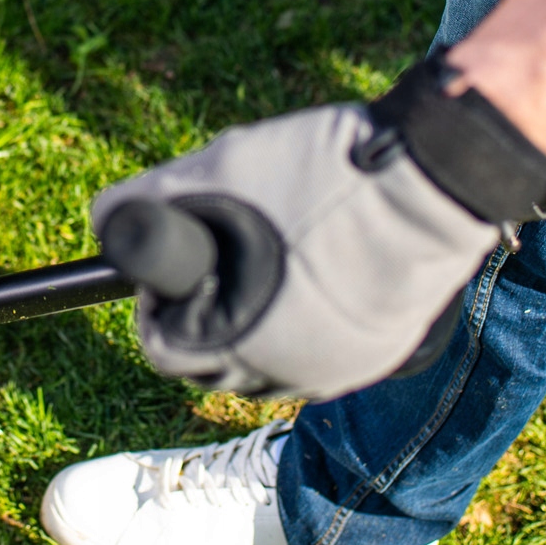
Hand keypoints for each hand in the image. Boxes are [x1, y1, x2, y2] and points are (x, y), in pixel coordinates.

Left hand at [90, 56, 545, 402]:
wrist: (437, 182)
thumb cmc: (322, 174)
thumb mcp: (219, 169)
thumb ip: (147, 202)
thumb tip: (109, 222)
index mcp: (233, 343)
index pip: (160, 344)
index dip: (156, 294)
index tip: (177, 252)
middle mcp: (283, 375)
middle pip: (210, 357)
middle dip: (205, 305)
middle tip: (231, 242)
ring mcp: (335, 373)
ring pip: (265, 356)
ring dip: (255, 314)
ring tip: (280, 246)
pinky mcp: (377, 358)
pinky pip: (317, 349)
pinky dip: (306, 317)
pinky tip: (319, 266)